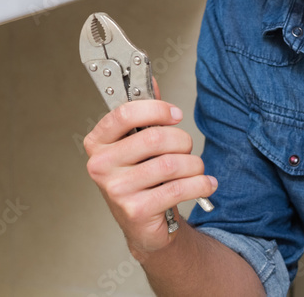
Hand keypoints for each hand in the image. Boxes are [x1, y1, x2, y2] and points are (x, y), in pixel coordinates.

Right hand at [84, 96, 217, 256]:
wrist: (141, 224)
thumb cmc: (140, 179)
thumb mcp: (136, 145)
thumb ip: (143, 114)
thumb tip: (150, 80)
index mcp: (98, 142)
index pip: (125, 113)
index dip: (156, 109)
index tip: (175, 114)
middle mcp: (101, 166)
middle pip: (154, 138)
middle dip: (181, 140)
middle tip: (186, 147)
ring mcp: (116, 190)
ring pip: (170, 164)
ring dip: (193, 165)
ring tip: (196, 169)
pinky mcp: (136, 210)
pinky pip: (178, 189)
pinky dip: (200, 184)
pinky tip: (205, 183)